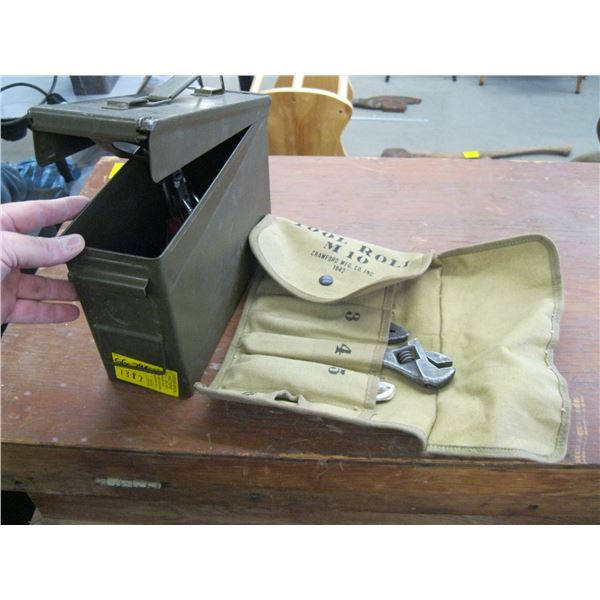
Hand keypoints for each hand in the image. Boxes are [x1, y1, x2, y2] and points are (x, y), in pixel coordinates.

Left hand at [1, 196, 89, 323]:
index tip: (87, 204)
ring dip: (65, 287)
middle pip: (41, 250)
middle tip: (96, 253)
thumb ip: (40, 247)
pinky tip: (72, 312)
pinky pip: (32, 310)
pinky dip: (52, 312)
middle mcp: (0, 252)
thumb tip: (76, 243)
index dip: (62, 208)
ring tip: (90, 286)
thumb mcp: (1, 248)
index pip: (36, 213)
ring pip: (40, 283)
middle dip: (67, 252)